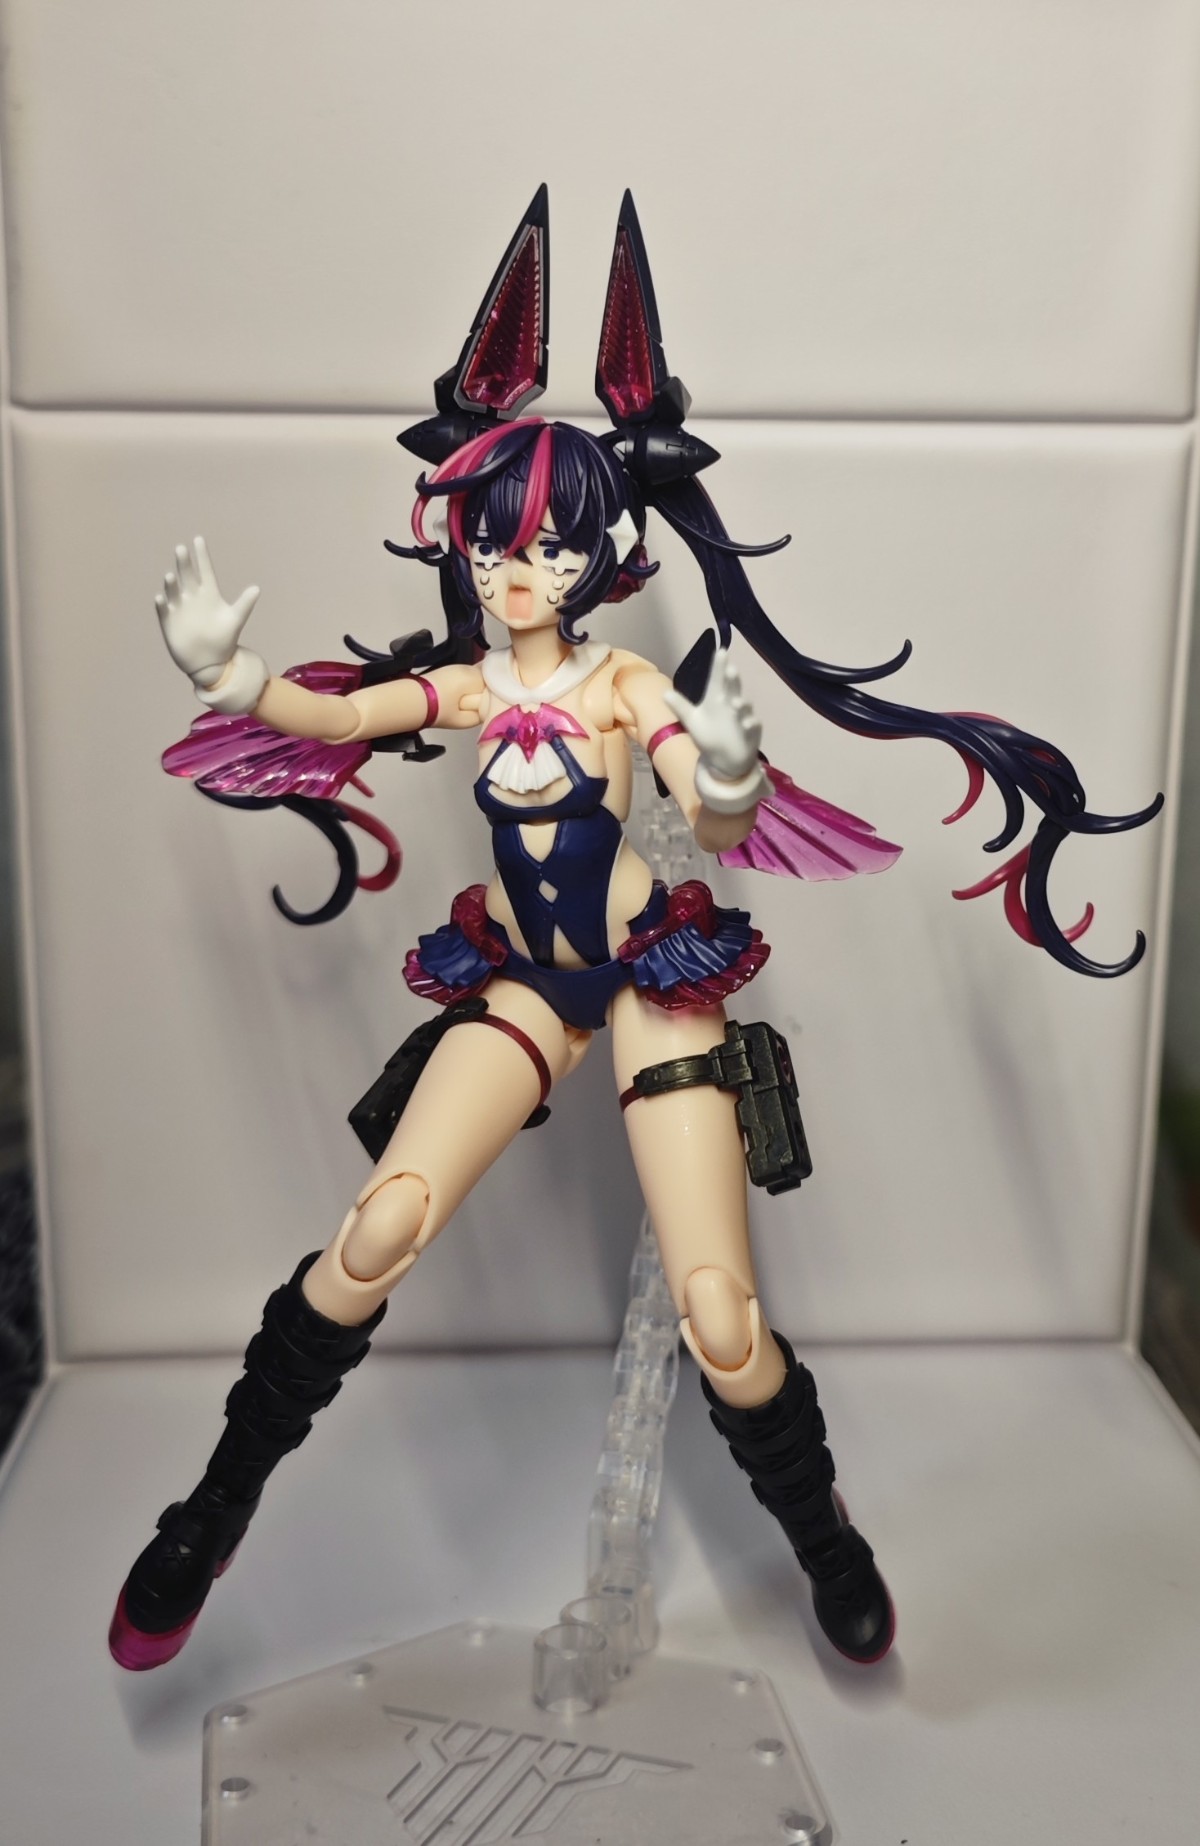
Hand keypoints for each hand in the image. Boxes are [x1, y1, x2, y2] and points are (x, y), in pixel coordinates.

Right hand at [155, 538, 259, 687]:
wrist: (211, 663)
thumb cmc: (224, 640)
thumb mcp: (235, 620)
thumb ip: (244, 604)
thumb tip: (257, 588)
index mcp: (209, 595)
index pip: (204, 570)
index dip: (201, 556)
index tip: (198, 539)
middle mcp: (192, 598)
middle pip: (187, 576)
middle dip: (184, 563)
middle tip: (181, 549)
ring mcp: (180, 609)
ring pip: (173, 591)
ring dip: (171, 584)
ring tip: (172, 576)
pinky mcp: (169, 623)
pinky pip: (164, 611)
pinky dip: (162, 605)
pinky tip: (161, 599)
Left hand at [663, 648, 771, 815]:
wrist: (724, 759)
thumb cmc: (709, 735)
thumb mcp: (692, 721)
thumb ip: (681, 707)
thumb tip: (664, 694)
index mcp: (716, 699)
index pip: (717, 679)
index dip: (719, 666)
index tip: (721, 651)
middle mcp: (730, 704)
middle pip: (733, 688)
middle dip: (732, 680)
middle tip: (730, 669)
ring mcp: (742, 717)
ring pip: (744, 706)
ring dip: (741, 703)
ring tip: (734, 703)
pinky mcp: (750, 732)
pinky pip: (752, 726)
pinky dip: (750, 724)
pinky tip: (746, 724)